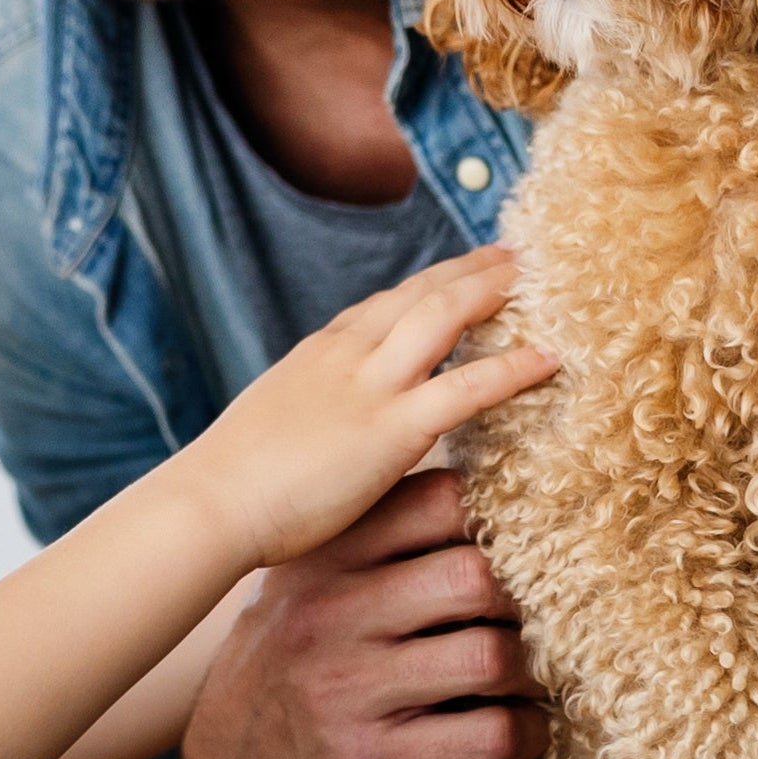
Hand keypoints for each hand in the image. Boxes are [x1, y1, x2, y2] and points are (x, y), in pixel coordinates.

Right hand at [141, 467, 547, 758]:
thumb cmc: (289, 668)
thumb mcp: (302, 589)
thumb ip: (371, 543)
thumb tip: (484, 495)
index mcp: (323, 558)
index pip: (438, 501)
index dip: (493, 520)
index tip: (516, 549)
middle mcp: (332, 614)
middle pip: (476, 577)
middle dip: (522, 601)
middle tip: (539, 620)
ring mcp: (352, 690)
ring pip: (493, 657)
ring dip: (533, 672)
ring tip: (533, 678)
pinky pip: (491, 736)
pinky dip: (527, 733)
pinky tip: (520, 731)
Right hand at [186, 252, 552, 572]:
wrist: (208, 504)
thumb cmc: (228, 483)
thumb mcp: (271, 427)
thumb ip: (307, 415)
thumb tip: (321, 429)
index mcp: (317, 354)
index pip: (383, 304)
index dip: (429, 285)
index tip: (462, 272)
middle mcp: (345, 354)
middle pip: (421, 293)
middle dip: (470, 271)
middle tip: (514, 254)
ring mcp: (369, 387)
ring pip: (445, 317)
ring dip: (493, 292)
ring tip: (539, 279)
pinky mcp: (392, 430)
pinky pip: (466, 388)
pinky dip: (512, 368)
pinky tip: (549, 358)